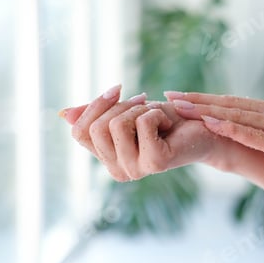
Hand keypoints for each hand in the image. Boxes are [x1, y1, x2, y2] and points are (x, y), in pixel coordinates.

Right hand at [60, 85, 219, 181]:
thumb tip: (63, 114)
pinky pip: (141, 123)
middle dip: (122, 106)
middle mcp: (117, 171)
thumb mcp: (124, 111)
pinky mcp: (154, 164)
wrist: (200, 128)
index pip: (79, 131)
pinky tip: (169, 126)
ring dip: (140, 110)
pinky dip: (156, 114)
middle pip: (96, 126)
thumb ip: (95, 114)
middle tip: (145, 107)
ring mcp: (135, 170)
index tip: (117, 90)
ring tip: (158, 118)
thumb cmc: (164, 120)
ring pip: (116, 124)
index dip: (94, 105)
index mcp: (107, 160)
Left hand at [165, 91, 263, 195]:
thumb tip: (254, 136)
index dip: (207, 99)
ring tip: (178, 105)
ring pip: (235, 114)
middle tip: (169, 94)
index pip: (235, 103)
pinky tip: (209, 121)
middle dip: (196, 99)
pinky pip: (251, 133)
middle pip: (229, 103)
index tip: (183, 97)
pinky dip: (228, 126)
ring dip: (204, 108)